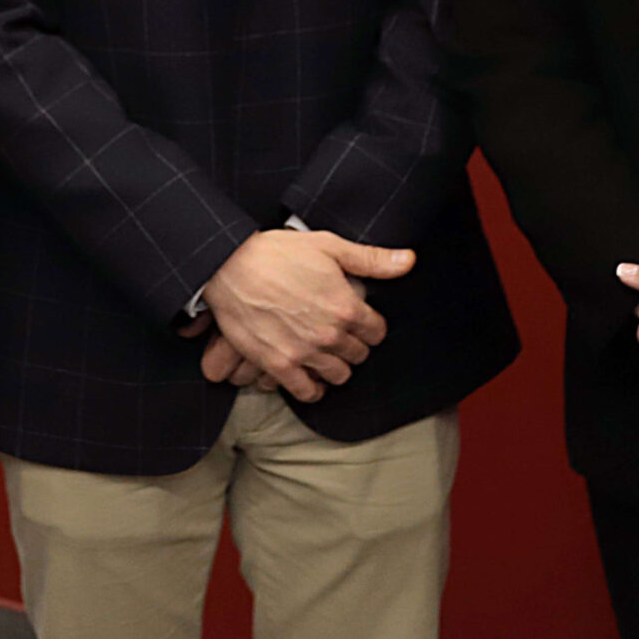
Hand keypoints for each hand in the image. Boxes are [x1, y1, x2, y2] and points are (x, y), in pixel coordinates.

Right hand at [199, 229, 413, 401]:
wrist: (229, 265)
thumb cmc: (277, 252)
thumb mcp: (328, 246)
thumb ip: (371, 259)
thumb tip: (409, 261)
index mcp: (346, 306)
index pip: (377, 332)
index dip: (370, 325)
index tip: (359, 320)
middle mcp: (329, 334)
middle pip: (359, 355)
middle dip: (354, 345)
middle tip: (339, 333)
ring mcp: (304, 353)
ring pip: (339, 375)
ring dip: (336, 366)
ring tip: (325, 352)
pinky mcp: (279, 365)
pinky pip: (308, 392)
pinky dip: (313, 388)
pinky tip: (309, 375)